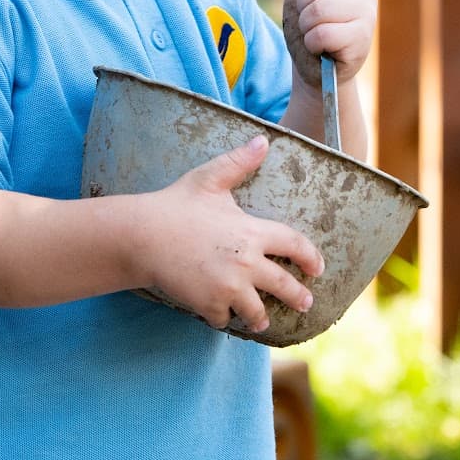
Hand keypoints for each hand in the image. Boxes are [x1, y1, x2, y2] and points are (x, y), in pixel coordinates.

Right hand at [131, 136, 323, 331]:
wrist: (142, 235)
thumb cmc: (175, 205)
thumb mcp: (208, 178)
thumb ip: (238, 162)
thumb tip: (263, 140)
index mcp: (251, 232)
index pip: (293, 244)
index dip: (310, 256)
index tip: (317, 268)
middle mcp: (246, 263)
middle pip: (284, 286)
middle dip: (298, 297)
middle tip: (305, 303)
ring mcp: (229, 287)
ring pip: (256, 311)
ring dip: (260, 317)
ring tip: (261, 319)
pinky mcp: (209, 304)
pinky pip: (224, 318)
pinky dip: (223, 317)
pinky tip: (220, 313)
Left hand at [282, 0, 376, 87]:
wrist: (314, 70)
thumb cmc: (308, 28)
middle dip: (302, 7)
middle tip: (310, 21)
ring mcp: (367, 15)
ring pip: (318, 10)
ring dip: (305, 26)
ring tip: (315, 34)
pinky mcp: (362, 41)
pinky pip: (323, 34)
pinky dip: (312, 43)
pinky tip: (321, 49)